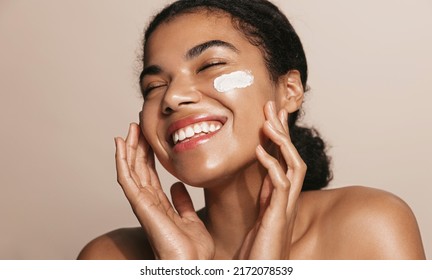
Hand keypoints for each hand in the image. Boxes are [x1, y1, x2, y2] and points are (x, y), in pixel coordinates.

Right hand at [115, 123, 214, 258]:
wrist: (192, 264)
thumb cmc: (192, 248)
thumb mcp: (190, 218)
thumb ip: (183, 202)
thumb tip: (178, 186)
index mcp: (159, 204)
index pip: (150, 174)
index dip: (148, 155)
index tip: (149, 137)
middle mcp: (147, 202)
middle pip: (139, 168)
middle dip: (138, 146)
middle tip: (137, 125)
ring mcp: (142, 203)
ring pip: (131, 169)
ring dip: (129, 148)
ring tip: (130, 129)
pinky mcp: (140, 205)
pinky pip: (127, 179)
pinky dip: (122, 160)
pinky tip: (121, 144)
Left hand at [238, 101, 305, 258]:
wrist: (261, 273)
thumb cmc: (257, 251)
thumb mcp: (259, 217)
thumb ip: (260, 198)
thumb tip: (256, 182)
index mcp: (279, 197)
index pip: (282, 159)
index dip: (279, 136)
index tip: (271, 115)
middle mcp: (287, 199)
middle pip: (291, 156)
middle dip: (282, 130)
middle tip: (272, 106)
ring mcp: (285, 207)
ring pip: (293, 166)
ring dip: (282, 143)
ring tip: (269, 122)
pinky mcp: (279, 217)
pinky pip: (280, 186)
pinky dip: (272, 167)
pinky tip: (259, 153)